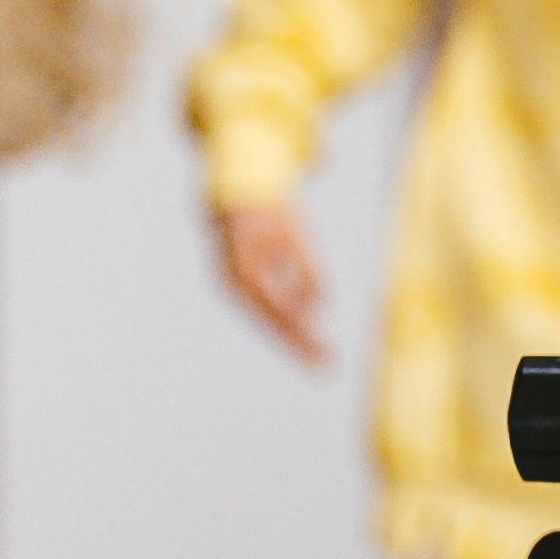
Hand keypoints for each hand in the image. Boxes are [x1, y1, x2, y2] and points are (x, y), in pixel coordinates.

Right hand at [218, 197, 330, 362]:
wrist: (236, 192)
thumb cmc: (269, 211)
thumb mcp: (293, 235)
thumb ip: (306, 268)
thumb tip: (320, 304)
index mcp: (247, 272)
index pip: (280, 313)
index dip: (303, 336)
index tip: (323, 355)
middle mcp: (235, 284)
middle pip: (271, 322)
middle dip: (299, 344)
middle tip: (326, 366)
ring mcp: (233, 284)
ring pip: (266, 317)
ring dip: (292, 334)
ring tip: (319, 353)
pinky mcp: (238, 281)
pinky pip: (263, 305)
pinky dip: (283, 316)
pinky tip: (304, 330)